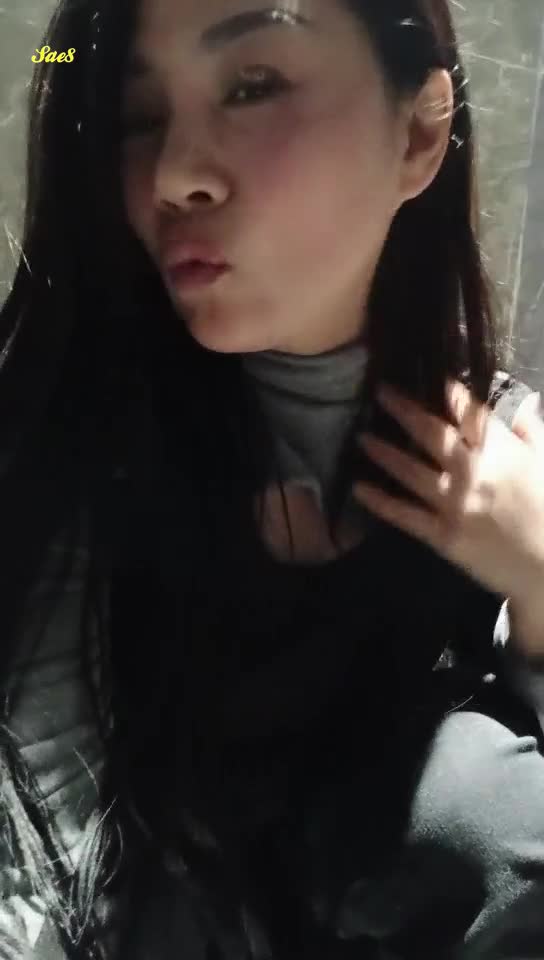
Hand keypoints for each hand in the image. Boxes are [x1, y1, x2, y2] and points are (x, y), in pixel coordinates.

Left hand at [353, 381, 543, 613]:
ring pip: (410, 470)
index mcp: (501, 450)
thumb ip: (530, 430)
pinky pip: (405, 515)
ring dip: (383, 452)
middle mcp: (471, 471)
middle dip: (403, 409)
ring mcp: (453, 503)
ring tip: (363, 438)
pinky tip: (360, 489)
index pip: (469, 412)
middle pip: (430, 433)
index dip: (449, 391)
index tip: (431, 377)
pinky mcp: (442, 535)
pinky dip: (380, 501)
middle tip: (381, 393)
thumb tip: (522, 400)